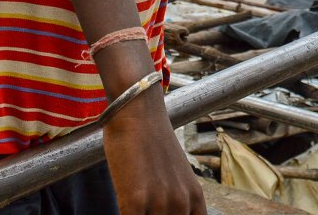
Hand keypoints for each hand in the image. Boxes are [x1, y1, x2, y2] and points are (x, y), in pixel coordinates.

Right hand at [102, 89, 205, 214]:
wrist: (138, 112)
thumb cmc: (151, 141)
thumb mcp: (175, 174)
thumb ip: (175, 198)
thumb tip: (165, 212)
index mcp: (195, 198)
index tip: (159, 214)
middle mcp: (182, 202)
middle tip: (144, 209)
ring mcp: (160, 202)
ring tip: (131, 207)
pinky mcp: (136, 200)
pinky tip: (122, 207)